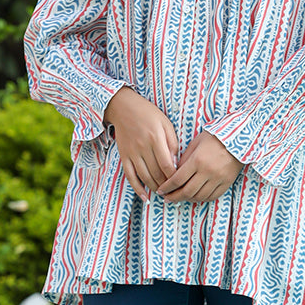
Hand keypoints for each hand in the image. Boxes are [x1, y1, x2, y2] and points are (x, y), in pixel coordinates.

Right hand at [104, 87, 178, 202]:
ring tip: (163, 193)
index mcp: (156, 138)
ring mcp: (132, 153)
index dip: (174, 177)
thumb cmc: (148, 114)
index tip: (180, 182)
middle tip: (174, 191)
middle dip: (166, 185)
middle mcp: (143, 147)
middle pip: (156, 173)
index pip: (167, 165)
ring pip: (144, 177)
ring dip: (155, 188)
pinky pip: (130, 176)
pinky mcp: (124, 156)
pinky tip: (144, 197)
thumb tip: (175, 163)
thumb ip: (172, 143)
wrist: (123, 107)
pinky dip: (137, 188)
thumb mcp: (165, 124)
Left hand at [157, 131, 241, 202]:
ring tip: (180, 198)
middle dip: (174, 197)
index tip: (160, 191)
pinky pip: (212, 196)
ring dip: (187, 200)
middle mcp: (207, 172)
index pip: (177, 179)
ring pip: (199, 196)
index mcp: (197, 160)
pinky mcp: (226, 183)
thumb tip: (174, 174)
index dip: (167, 188)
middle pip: (187, 192)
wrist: (239, 138)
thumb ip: (184, 160)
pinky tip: (195, 197)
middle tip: (167, 199)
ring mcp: (218, 179)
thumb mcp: (195, 144)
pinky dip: (201, 199)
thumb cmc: (214, 138)